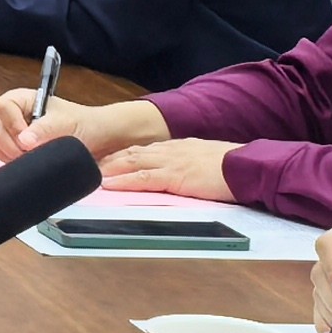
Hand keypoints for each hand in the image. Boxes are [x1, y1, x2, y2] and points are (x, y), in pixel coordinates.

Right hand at [0, 91, 164, 162]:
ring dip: (15, 157)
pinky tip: (33, 165)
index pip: (3, 106)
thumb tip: (24, 141)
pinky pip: (5, 159)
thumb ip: (45, 130)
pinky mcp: (18, 151)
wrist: (98, 140)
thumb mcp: (66, 124)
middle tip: (32, 155)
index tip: (26, 139)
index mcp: (25, 100)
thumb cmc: (84, 125)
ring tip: (37, 160)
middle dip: (13, 145)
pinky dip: (15, 165)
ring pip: (0, 146)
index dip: (11, 123)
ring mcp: (15, 134)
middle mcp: (16, 115)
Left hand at [96, 136, 241, 201]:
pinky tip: (108, 184)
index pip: (141, 150)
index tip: (102, 160)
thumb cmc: (231, 168)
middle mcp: (169, 151)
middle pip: (130, 153)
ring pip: (131, 163)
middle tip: (85, 165)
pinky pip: (144, 178)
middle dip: (107, 159)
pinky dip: (124, 180)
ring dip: (108, 169)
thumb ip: (186, 165)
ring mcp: (170, 162)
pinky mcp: (175, 176)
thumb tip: (177, 174)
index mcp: (176, 148)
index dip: (120, 155)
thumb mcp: (203, 161)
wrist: (246, 166)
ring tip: (88, 174)